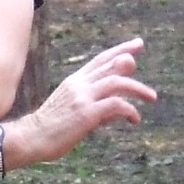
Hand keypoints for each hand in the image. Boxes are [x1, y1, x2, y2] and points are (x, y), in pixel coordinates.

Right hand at [21, 37, 156, 161]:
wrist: (31, 138)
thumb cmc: (51, 128)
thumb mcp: (73, 109)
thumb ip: (95, 104)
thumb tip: (118, 107)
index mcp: (74, 81)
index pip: (100, 60)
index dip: (119, 50)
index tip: (136, 45)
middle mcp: (79, 85)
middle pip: (110, 64)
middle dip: (129, 56)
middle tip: (144, 54)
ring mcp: (83, 97)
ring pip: (117, 82)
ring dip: (138, 88)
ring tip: (151, 97)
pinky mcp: (87, 113)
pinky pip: (116, 104)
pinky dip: (130, 110)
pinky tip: (134, 119)